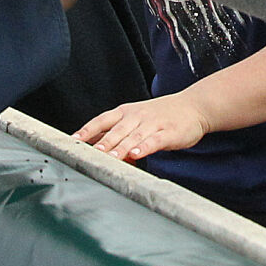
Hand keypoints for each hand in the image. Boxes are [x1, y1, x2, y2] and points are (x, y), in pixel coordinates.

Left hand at [74, 93, 210, 158]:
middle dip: (101, 143)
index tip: (73, 142)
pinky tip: (137, 155)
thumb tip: (95, 149)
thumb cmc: (161, 116)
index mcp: (126, 112)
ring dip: (120, 147)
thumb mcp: (136, 120)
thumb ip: (117, 135)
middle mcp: (137, 116)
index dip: (87, 131)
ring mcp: (153, 123)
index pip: (102, 120)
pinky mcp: (168, 132)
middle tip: (88, 155)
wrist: (193, 106)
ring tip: (110, 158)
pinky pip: (154, 140)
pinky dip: (145, 147)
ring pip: (133, 136)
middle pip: (115, 130)